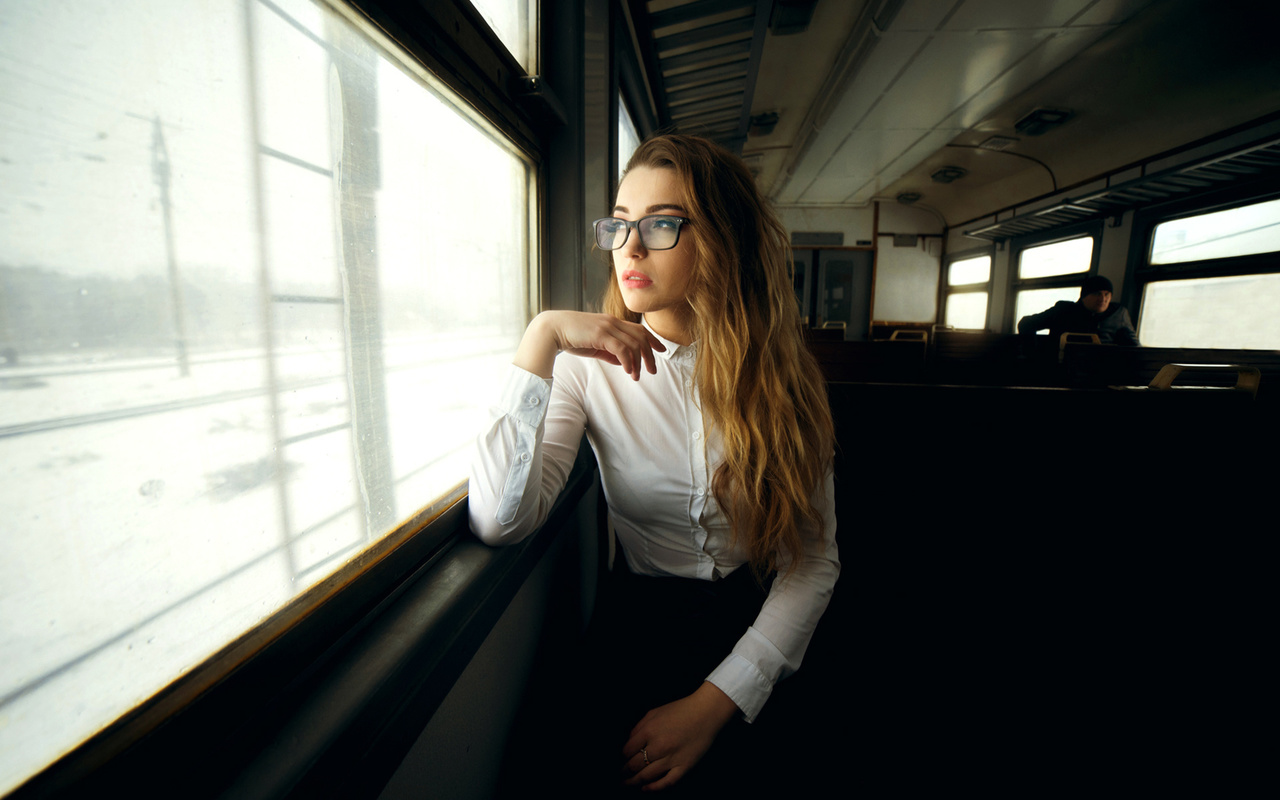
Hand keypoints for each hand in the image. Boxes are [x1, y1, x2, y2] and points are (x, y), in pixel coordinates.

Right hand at [514, 311, 664, 380]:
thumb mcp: (594, 346)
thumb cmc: (570, 338)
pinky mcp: (600, 334)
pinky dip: (628, 361)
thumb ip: (608, 352)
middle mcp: (612, 322)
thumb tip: (623, 362)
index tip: (662, 351)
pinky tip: (629, 371)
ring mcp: (607, 327)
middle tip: (653, 371)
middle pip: (641, 336)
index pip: (639, 329)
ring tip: (637, 376)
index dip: (653, 340)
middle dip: (650, 355)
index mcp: (612, 322)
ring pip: (633, 344)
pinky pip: (622, 349)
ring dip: (639, 362)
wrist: (551, 329)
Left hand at [621, 682, 738, 791]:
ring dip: (633, 782)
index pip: (627, 750)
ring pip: (646, 776)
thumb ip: (639, 727)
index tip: (622, 760)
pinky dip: (654, 788)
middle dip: (624, 772)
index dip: (622, 757)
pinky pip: (666, 782)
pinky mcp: (684, 766)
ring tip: (627, 784)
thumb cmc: (680, 710)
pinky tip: (645, 789)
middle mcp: (659, 746)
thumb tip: (628, 743)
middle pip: (634, 765)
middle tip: (620, 775)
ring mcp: (672, 758)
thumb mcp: (654, 712)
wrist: (706, 713)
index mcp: (649, 731)